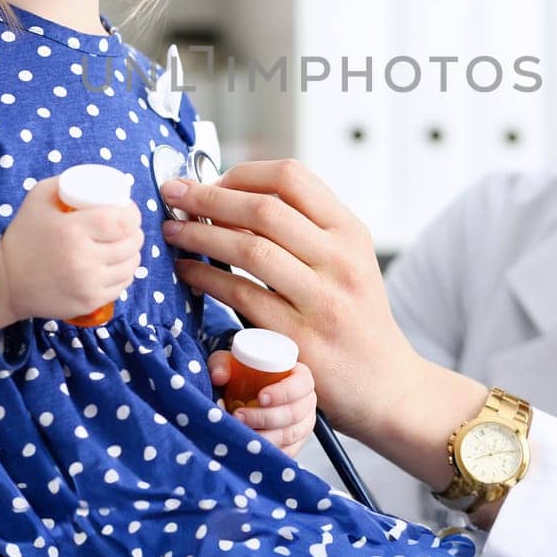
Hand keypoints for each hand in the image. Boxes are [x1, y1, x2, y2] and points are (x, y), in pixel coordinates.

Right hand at [0, 175, 143, 326]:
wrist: (5, 281)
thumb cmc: (24, 234)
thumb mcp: (38, 197)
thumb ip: (67, 182)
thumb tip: (99, 179)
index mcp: (72, 231)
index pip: (123, 221)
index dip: (133, 213)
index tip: (127, 209)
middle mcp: (83, 260)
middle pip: (131, 243)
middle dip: (134, 231)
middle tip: (126, 227)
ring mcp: (88, 285)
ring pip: (131, 265)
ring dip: (132, 252)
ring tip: (122, 245)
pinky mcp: (90, 303)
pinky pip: (122, 285)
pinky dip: (124, 273)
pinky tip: (116, 264)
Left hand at [160, 160, 426, 443]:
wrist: (383, 383)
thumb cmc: (354, 315)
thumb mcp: (347, 259)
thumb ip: (304, 228)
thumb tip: (231, 196)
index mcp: (350, 232)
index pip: (292, 178)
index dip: (243, 174)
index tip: (211, 181)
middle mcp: (340, 261)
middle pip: (264, 209)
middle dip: (208, 197)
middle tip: (174, 194)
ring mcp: (322, 301)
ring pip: (249, 249)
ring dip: (200, 235)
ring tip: (173, 230)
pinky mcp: (299, 339)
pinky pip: (241, 297)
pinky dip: (206, 278)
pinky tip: (187, 271)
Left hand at [208, 351, 316, 457]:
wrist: (248, 395)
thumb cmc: (246, 375)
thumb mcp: (232, 363)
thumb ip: (223, 364)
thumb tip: (218, 377)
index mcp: (300, 377)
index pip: (301, 385)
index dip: (283, 393)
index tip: (260, 397)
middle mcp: (306, 402)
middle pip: (294, 414)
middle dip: (265, 417)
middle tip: (239, 416)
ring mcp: (303, 426)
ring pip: (290, 435)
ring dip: (264, 437)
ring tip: (240, 432)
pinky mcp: (295, 445)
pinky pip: (288, 453)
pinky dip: (269, 452)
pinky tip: (250, 448)